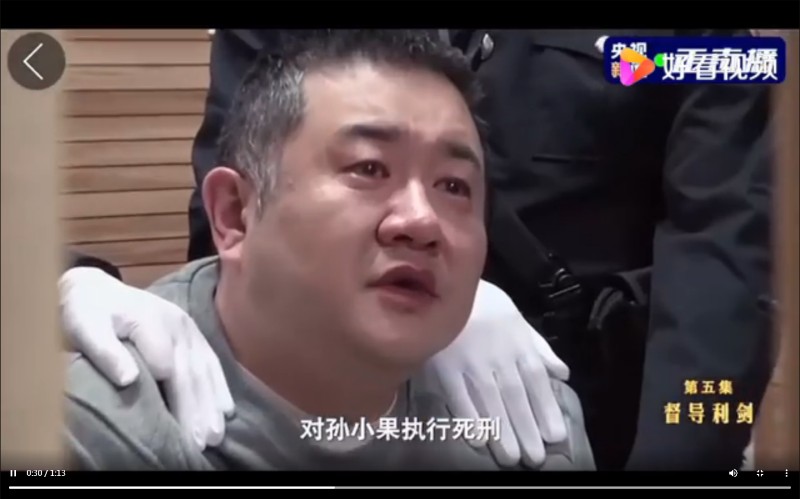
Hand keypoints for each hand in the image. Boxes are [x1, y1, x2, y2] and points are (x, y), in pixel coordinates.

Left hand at [59, 267, 233, 448]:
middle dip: (198, 409)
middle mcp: (177, 324)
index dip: (175, 400)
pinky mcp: (194, 334)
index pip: (168, 366)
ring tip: (216, 434)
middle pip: (190, 372)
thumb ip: (105, 352)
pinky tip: (226, 408)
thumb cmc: (86, 313)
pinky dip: (220, 387)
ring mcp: (189, 329)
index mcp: (150, 321)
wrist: (95, 289)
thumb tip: (129, 380)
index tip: (179, 432)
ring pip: (205, 369)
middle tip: (203, 442)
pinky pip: (212, 362)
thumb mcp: (84, 327)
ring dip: (212, 403)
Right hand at [427, 279, 569, 467]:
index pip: (536, 381)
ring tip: (511, 456)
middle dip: (527, 427)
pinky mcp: (444, 365)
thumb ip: (540, 348)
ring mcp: (470, 361)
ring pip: (490, 400)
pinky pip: (457, 394)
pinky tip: (478, 438)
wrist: (446, 283)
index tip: (555, 435)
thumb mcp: (517, 321)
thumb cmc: (485, 305)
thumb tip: (562, 373)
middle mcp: (498, 355)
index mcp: (518, 344)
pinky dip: (468, 415)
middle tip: (535, 457)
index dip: (547, 408)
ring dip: (501, 430)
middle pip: (515, 396)